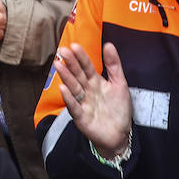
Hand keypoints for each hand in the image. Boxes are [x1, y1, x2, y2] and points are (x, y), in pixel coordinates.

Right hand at [54, 42, 132, 157]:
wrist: (120, 135)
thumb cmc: (119, 109)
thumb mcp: (120, 84)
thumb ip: (114, 65)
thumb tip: (108, 44)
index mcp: (95, 82)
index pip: (87, 66)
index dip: (81, 57)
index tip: (75, 46)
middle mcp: (87, 91)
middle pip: (78, 75)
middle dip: (71, 63)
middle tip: (63, 51)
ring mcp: (83, 103)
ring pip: (73, 88)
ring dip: (66, 77)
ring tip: (58, 65)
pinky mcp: (81, 117)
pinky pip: (74, 107)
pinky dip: (69, 98)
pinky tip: (63, 88)